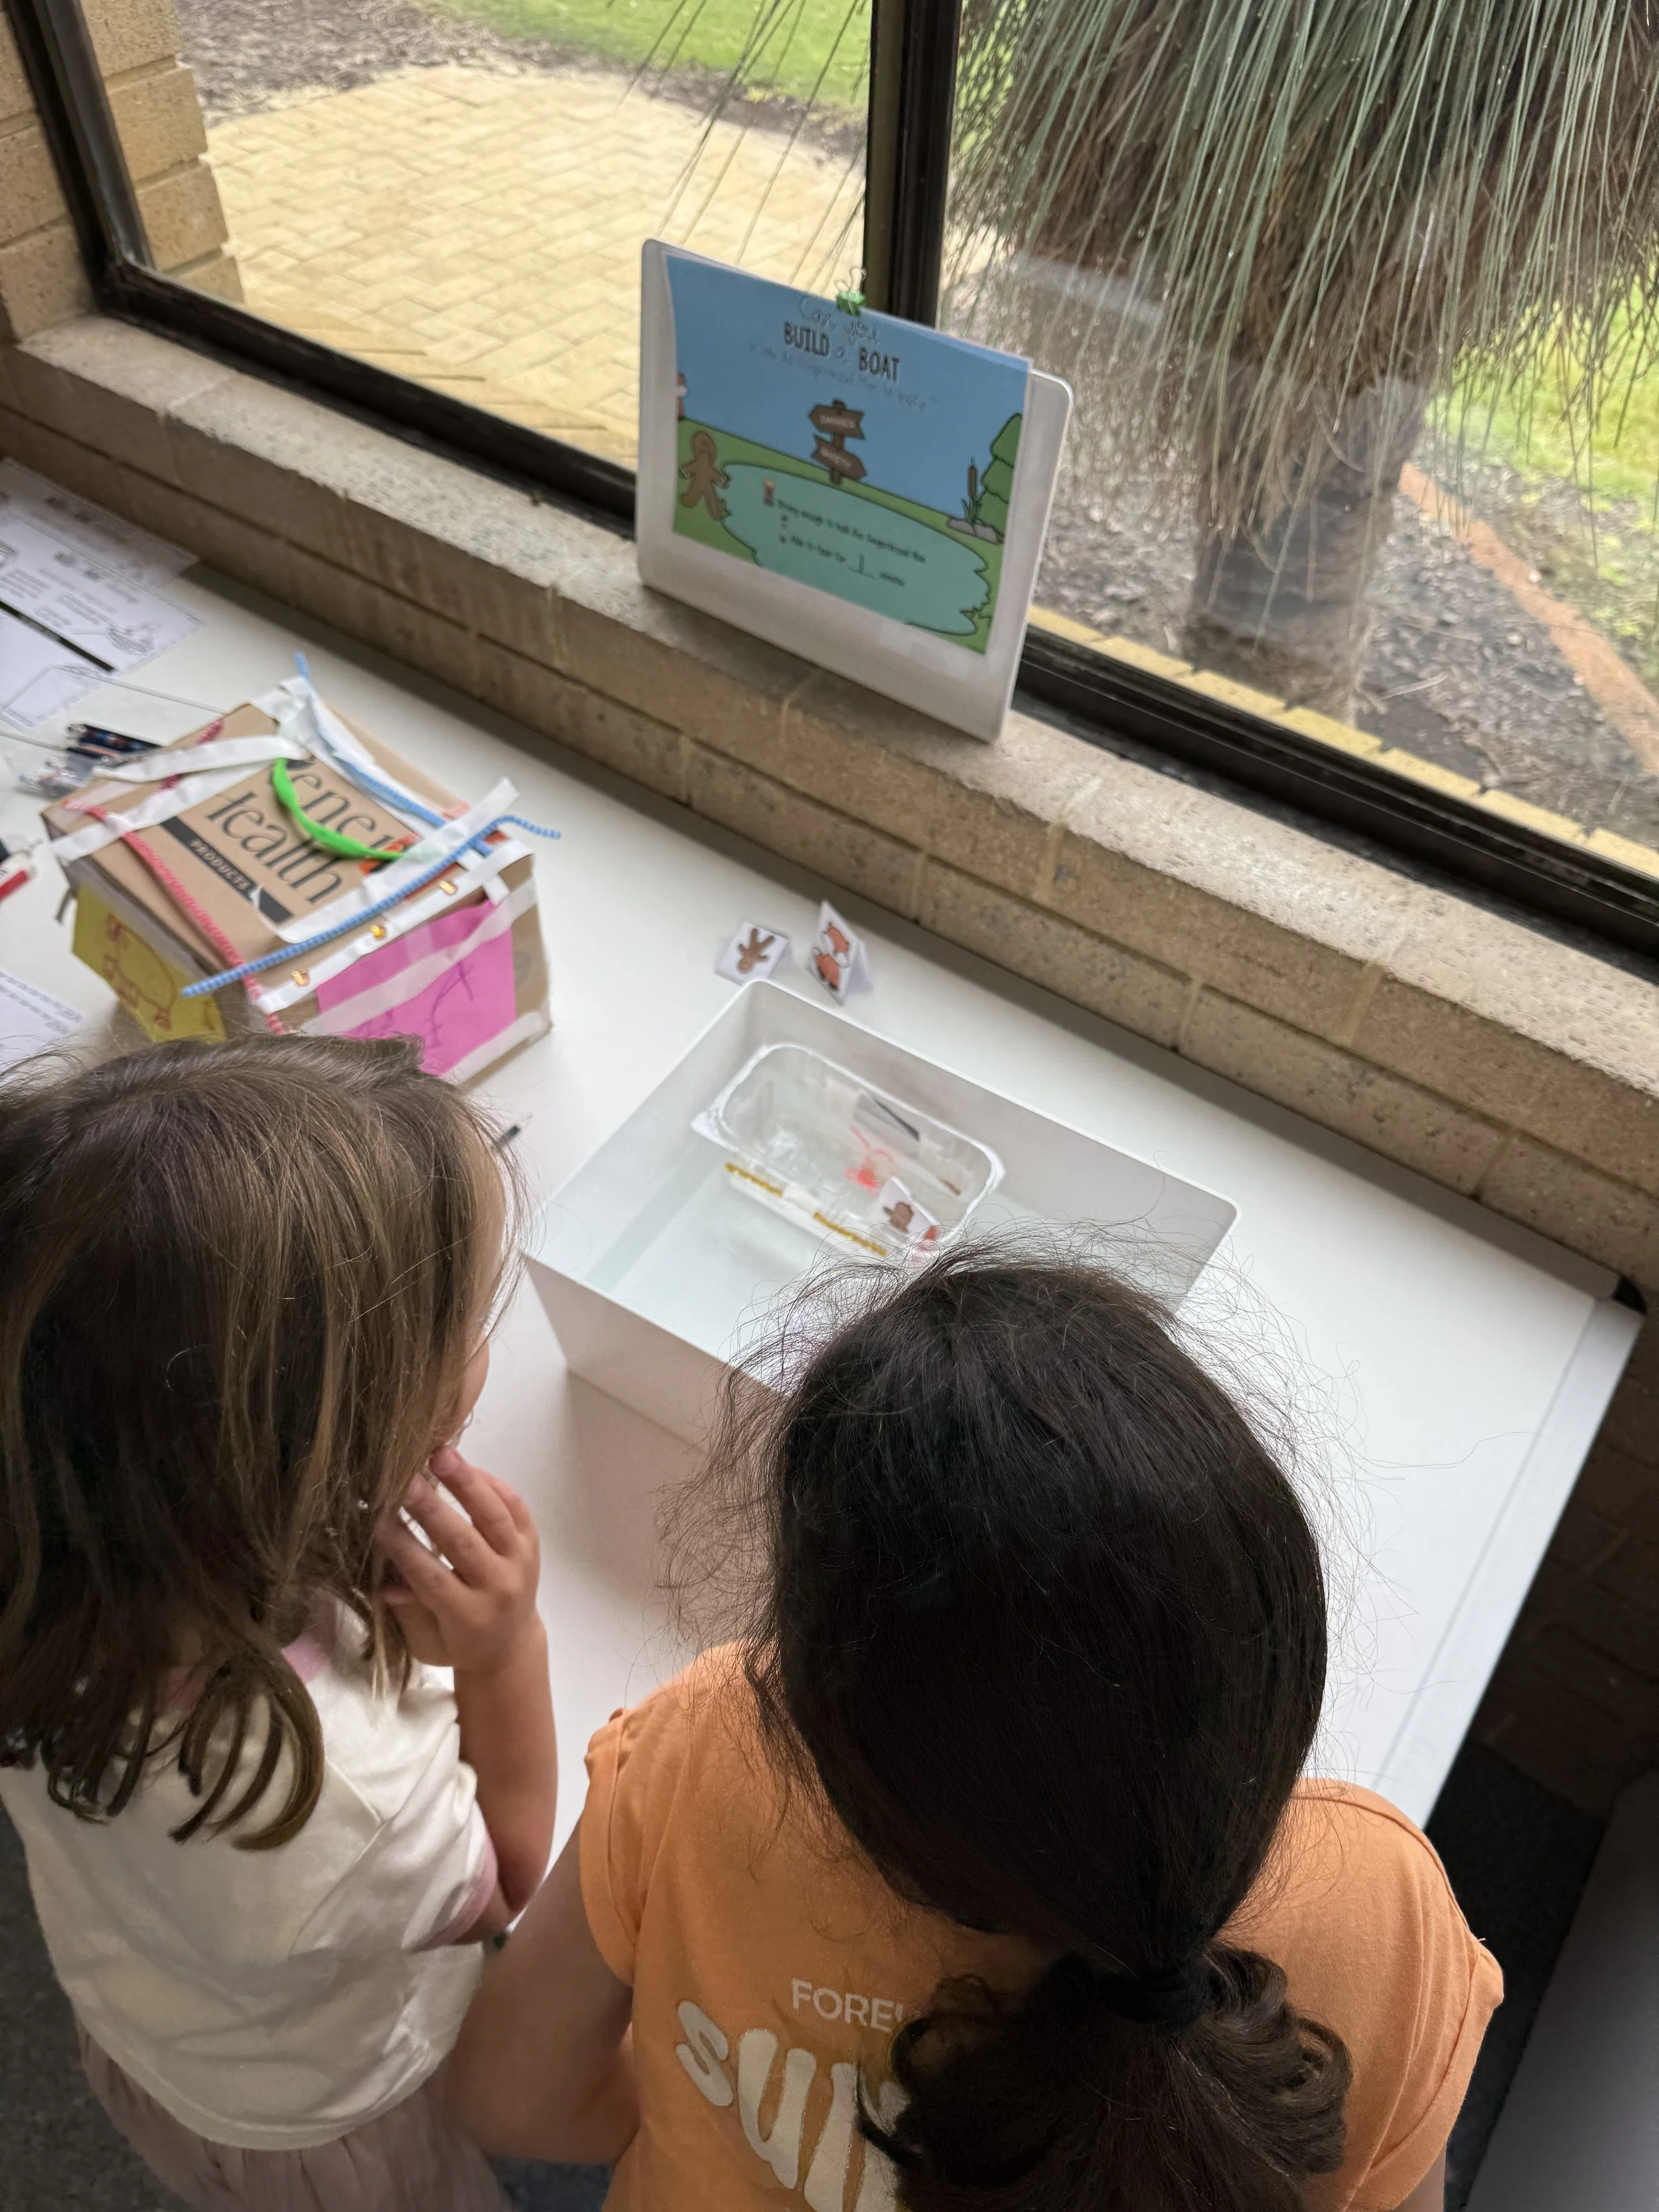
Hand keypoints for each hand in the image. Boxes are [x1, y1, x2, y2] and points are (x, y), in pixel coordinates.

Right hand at [378, 1448, 541, 1675]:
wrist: (510, 1646)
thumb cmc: (458, 1641)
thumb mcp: (428, 1639)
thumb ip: (409, 1610)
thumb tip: (386, 1584)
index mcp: (469, 1616)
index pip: (431, 1576)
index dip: (404, 1547)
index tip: (378, 1519)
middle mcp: (499, 1588)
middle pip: (464, 1541)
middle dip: (432, 1508)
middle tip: (405, 1479)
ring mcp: (520, 1562)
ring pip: (494, 1516)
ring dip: (466, 1483)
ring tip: (440, 1455)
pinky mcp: (532, 1544)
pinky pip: (515, 1507)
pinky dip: (492, 1483)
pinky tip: (466, 1466)